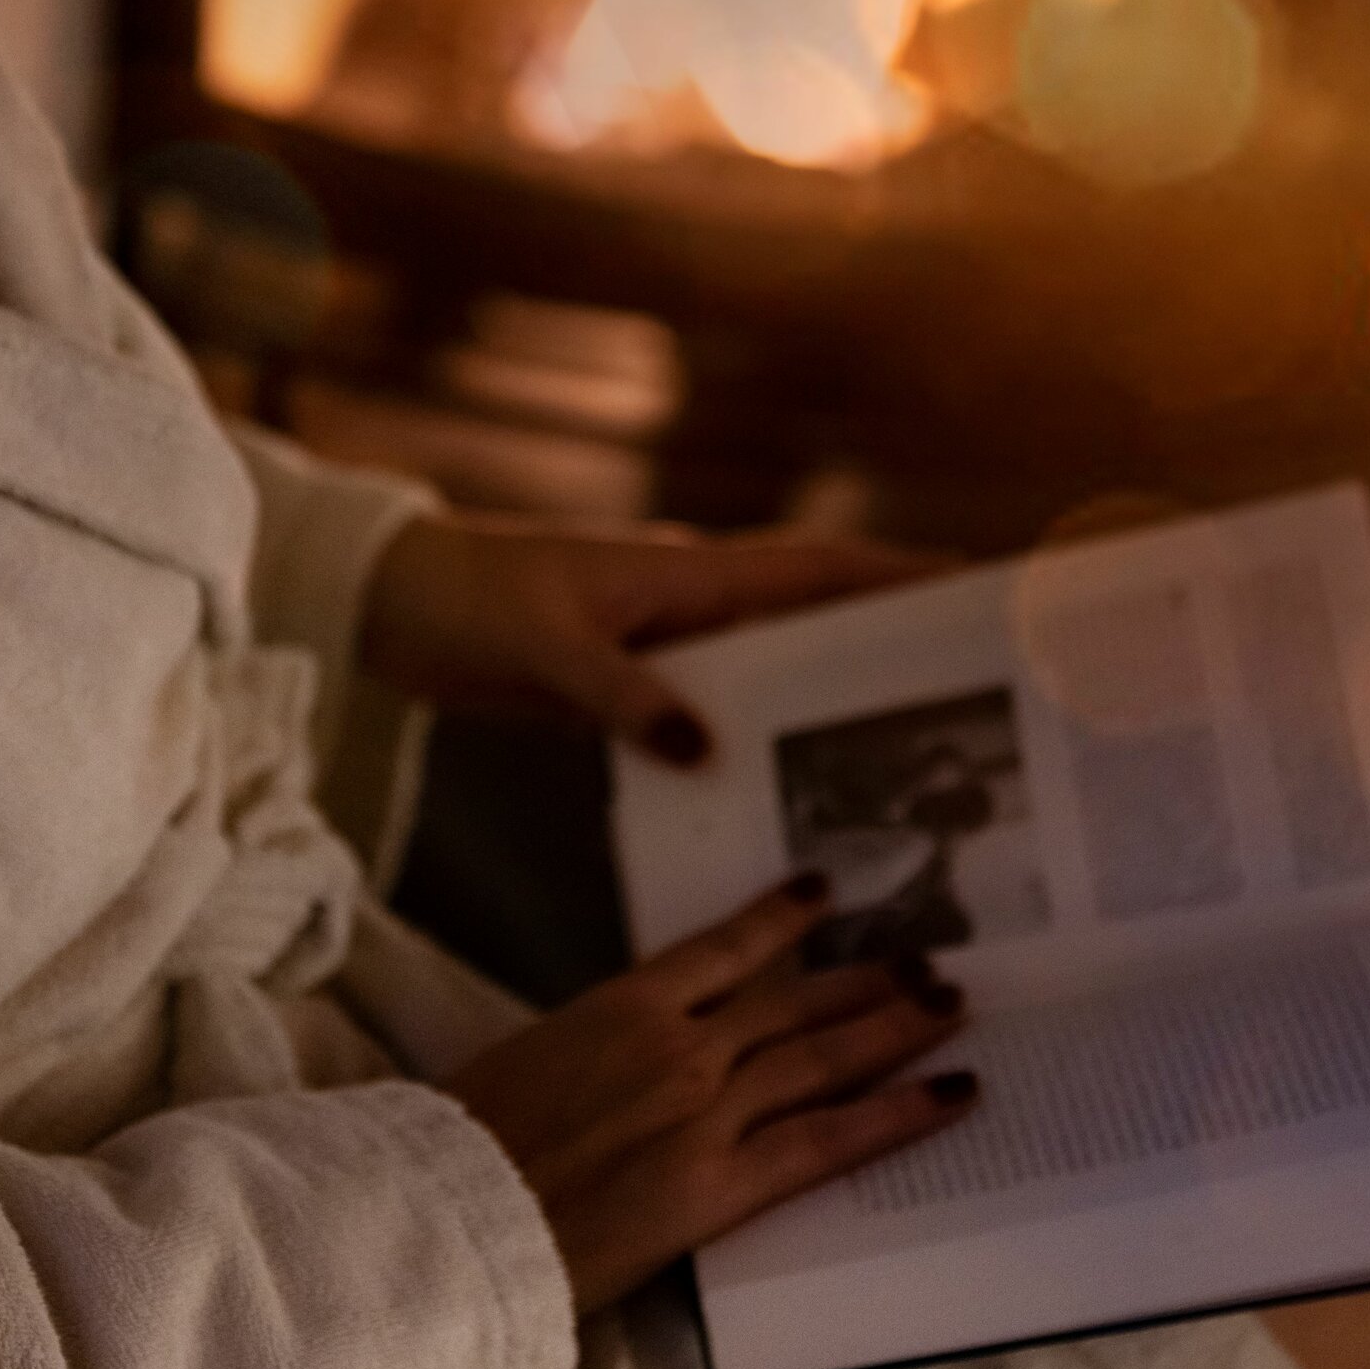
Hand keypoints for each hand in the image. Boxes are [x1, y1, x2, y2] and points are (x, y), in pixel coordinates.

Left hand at [358, 514, 931, 765]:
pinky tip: (773, 800)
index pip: (817, 567)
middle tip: (970, 699)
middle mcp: (692, 605)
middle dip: (888, 647)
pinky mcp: (627, 688)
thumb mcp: (545, 648)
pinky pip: (711, 717)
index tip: (979, 589)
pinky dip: (748, 748)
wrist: (390, 603)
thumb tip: (707, 750)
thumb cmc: (463, 600)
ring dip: (823, 707)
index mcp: (689, 573)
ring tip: (895, 767)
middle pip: (814, 621)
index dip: (899, 574)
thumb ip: (623, 697)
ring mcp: (663, 646)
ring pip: (768, 674)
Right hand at [445, 875, 974, 1313]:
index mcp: (619, 1007)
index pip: (720, 949)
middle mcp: (677, 1046)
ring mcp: (706, 1111)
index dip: (778, 918)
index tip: (823, 892)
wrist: (442, 1218)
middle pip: (793, 1002)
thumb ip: (585, 1056)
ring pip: (824, 1057)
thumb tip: (613, 1066)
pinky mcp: (722, 1186)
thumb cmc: (458, 1151)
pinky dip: (899, 1115)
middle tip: (927, 962)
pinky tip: (954, 1096)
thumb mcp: (519, 1069)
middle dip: (865, 980)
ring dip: (896, 1028)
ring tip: (952, 1007)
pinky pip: (830, 1142)